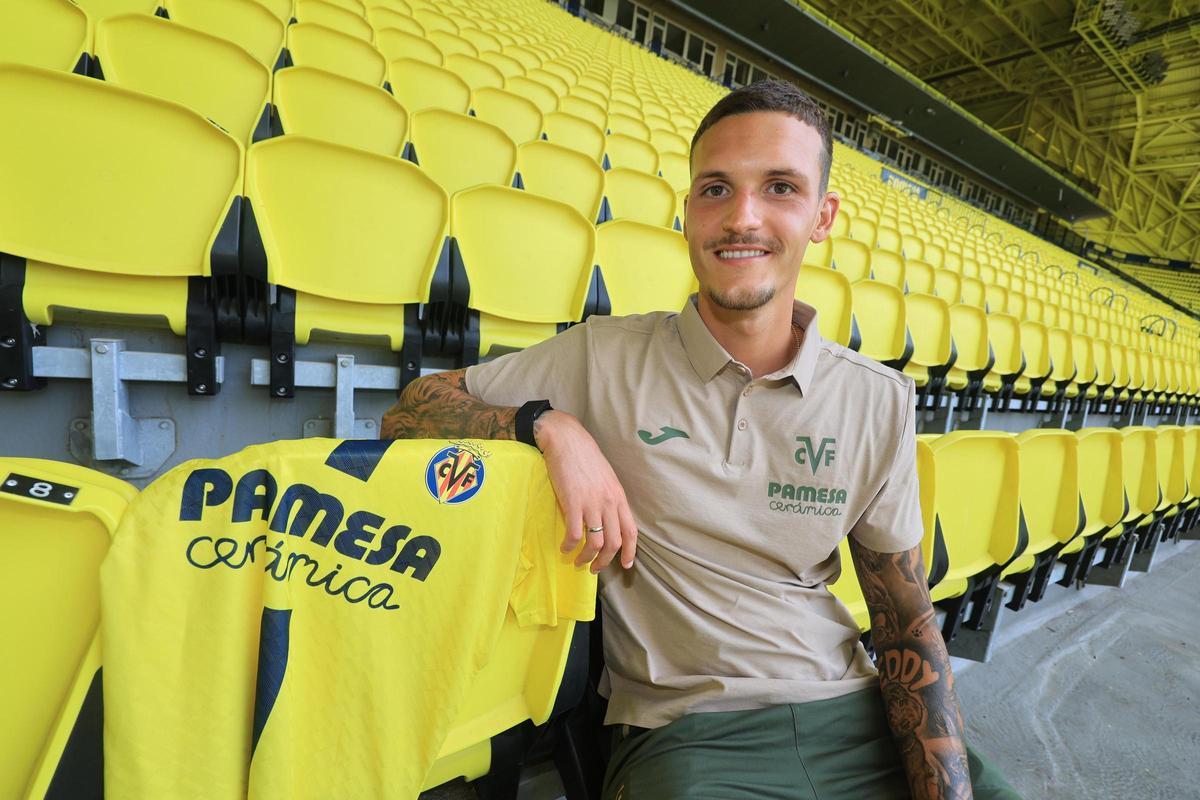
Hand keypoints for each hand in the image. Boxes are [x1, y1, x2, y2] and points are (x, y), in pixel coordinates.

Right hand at [536, 411, 638, 571]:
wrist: (567, 440)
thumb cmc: (585, 457)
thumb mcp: (606, 478)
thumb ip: (609, 498)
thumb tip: (608, 518)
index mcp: (619, 497)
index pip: (631, 531)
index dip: (630, 552)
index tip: (626, 565)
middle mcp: (608, 503)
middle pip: (614, 543)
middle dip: (605, 562)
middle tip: (594, 569)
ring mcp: (591, 504)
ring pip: (595, 543)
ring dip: (586, 558)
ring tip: (578, 561)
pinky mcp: (572, 503)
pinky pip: (575, 534)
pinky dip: (569, 546)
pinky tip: (564, 548)